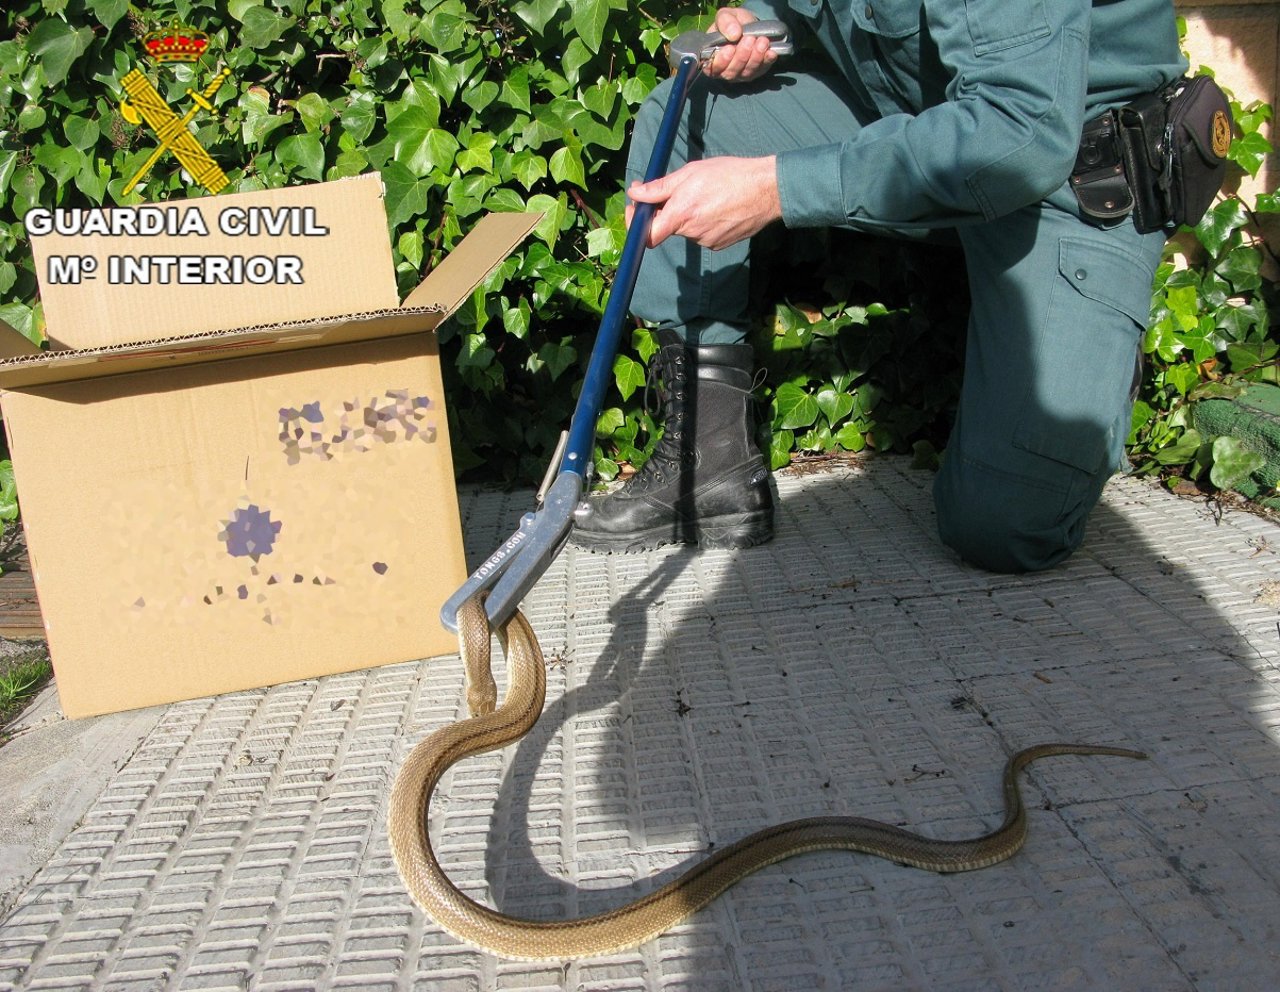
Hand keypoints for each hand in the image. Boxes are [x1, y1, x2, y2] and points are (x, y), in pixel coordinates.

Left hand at [626, 156, 781, 250]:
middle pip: (668, 227)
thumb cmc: (729, 175)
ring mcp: (706, 241)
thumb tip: (635, 192)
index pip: (648, 236)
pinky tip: (717, 206)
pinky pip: (702, 234)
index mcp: (681, 214)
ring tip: (706, 195)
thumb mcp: (690, 173)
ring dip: (688, 214)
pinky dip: (703, 221)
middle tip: (678, 190)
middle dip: (667, 211)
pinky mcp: (719, 244)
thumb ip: (659, 187)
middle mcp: (692, 232)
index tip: (637, 209)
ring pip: (686, 229)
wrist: (765, 190)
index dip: (636, 225)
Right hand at [706, 8, 778, 82]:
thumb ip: (725, 22)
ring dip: (755, 58)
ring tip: (762, 41)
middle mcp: (725, 70)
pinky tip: (771, 52)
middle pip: (731, 72)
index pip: (712, 68)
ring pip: (747, 73)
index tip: (730, 48)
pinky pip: (761, 70)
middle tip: (749, 39)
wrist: (748, 25)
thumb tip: (734, 34)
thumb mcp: (726, 16)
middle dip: (742, 56)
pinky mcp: (756, 72)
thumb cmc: (732, 23)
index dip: (721, 61)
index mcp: (712, 58)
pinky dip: (766, 61)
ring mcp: (741, 74)